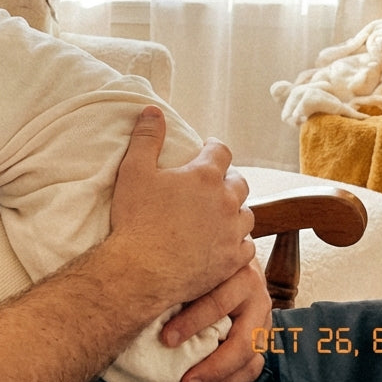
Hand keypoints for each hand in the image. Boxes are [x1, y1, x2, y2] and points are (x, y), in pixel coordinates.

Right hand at [108, 107, 254, 309]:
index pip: (220, 151)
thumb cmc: (135, 219)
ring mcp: (232, 232)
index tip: (206, 149)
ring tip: (220, 214)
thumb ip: (147, 137)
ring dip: (235, 210)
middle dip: (228, 179)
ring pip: (246, 214)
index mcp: (204, 176)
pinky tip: (225, 243)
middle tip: (213, 183)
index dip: (213, 148)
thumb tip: (153, 110)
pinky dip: (237, 241)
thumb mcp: (134, 171)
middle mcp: (226, 201)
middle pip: (239, 182)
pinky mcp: (233, 260)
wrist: (140, 271)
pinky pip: (247, 246)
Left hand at [164, 259, 271, 381]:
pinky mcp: (262, 336)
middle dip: (213, 366)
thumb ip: (177, 276)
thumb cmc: (201, 258)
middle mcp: (256, 296)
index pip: (217, 302)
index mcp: (239, 272)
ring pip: (250, 359)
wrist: (232, 253)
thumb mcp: (191, 259)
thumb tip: (139, 295)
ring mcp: (263, 318)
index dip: (191, 322)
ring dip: (220, 381)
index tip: (165, 340)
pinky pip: (251, 367)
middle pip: (242, 340)